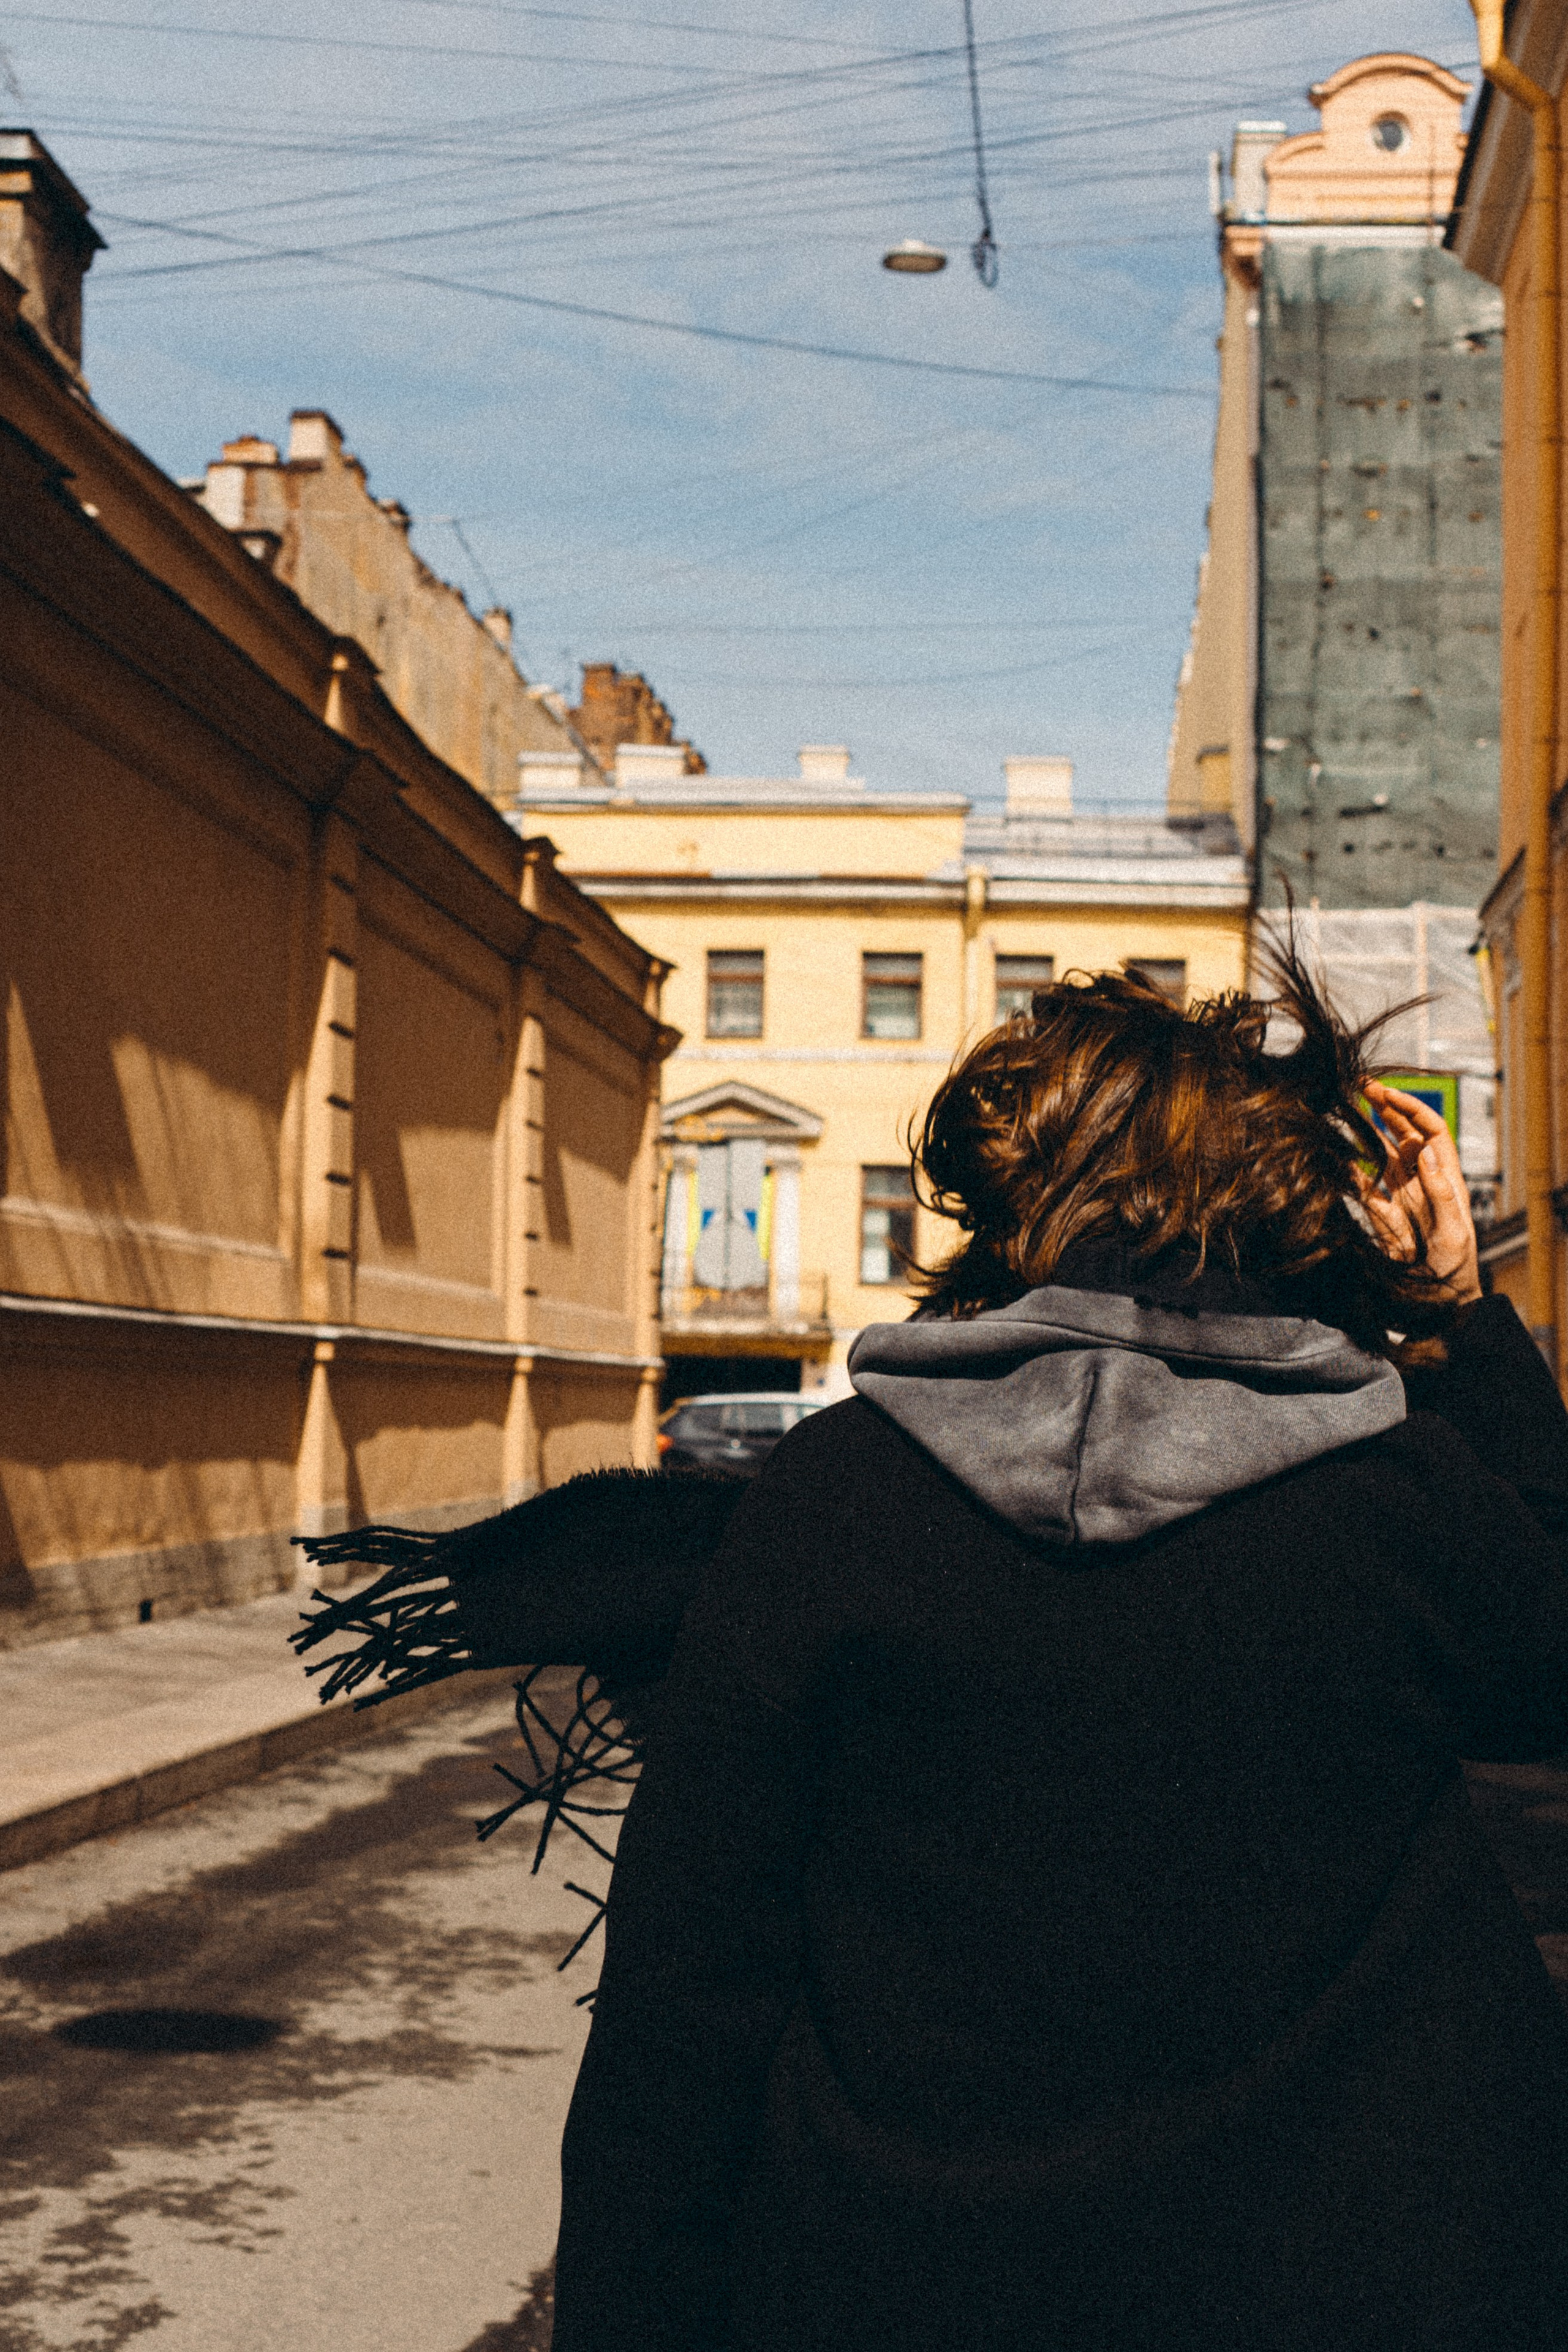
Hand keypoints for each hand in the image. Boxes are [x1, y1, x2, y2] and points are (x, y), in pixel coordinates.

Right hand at [1358, 1080, 1481, 1305]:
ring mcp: (1400, 1194)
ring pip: (1383, 1152)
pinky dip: (1351, 1168)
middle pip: (1405, 1133)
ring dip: (1368, 1129)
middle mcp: (1422, 1180)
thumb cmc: (1454, 1270)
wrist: (1436, 1303)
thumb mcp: (1453, 1232)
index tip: (1385, 1094)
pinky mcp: (1380, 1212)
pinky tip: (1339, 1154)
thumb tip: (1426, 1150)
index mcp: (1445, 1178)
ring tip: (1348, 1107)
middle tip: (1362, 1086)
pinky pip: (1364, 1184)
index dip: (1410, 1108)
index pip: (1430, 1130)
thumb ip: (1440, 1192)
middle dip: (1386, 1107)